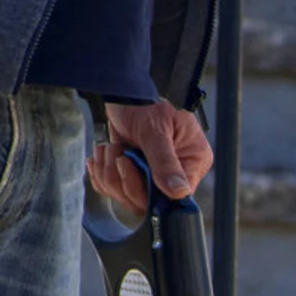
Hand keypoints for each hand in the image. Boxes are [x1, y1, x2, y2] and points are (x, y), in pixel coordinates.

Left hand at [87, 99, 212, 212]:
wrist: (124, 93)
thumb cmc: (145, 104)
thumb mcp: (155, 130)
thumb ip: (165, 162)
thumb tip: (179, 192)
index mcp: (192, 163)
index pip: (178, 196)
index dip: (152, 193)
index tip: (131, 167)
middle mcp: (176, 175)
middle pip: (149, 202)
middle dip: (124, 180)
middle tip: (117, 153)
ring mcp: (154, 178)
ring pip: (127, 198)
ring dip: (110, 174)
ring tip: (110, 149)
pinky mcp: (134, 178)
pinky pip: (114, 191)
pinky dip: (102, 173)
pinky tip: (103, 155)